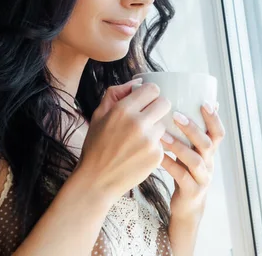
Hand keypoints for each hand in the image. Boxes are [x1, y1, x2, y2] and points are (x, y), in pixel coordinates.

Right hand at [77, 79, 170, 202]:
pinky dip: (154, 146)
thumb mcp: (99, 114)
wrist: (96, 180)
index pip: (153, 89)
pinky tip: (139, 153)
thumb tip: (138, 82)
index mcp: (123, 109)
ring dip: (155, 128)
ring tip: (138, 139)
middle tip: (148, 117)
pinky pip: (163, 142)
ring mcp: (150, 140)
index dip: (149, 94)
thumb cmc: (96, 145)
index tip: (145, 100)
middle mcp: (138, 123)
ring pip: (164, 124)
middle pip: (165, 103)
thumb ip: (116, 92)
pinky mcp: (157, 156)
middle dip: (158, 107)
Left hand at [160, 101, 224, 221]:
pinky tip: (158, 154)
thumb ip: (192, 135)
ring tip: (163, 135)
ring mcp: (202, 178)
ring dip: (179, 146)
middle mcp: (209, 164)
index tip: (205, 103)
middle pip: (207, 144)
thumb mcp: (193, 153)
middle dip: (193, 129)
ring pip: (195, 160)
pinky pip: (181, 176)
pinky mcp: (192, 191)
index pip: (219, 133)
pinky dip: (169, 164)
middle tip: (176, 115)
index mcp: (210, 152)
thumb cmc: (187, 172)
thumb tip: (190, 108)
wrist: (188, 207)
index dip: (215, 118)